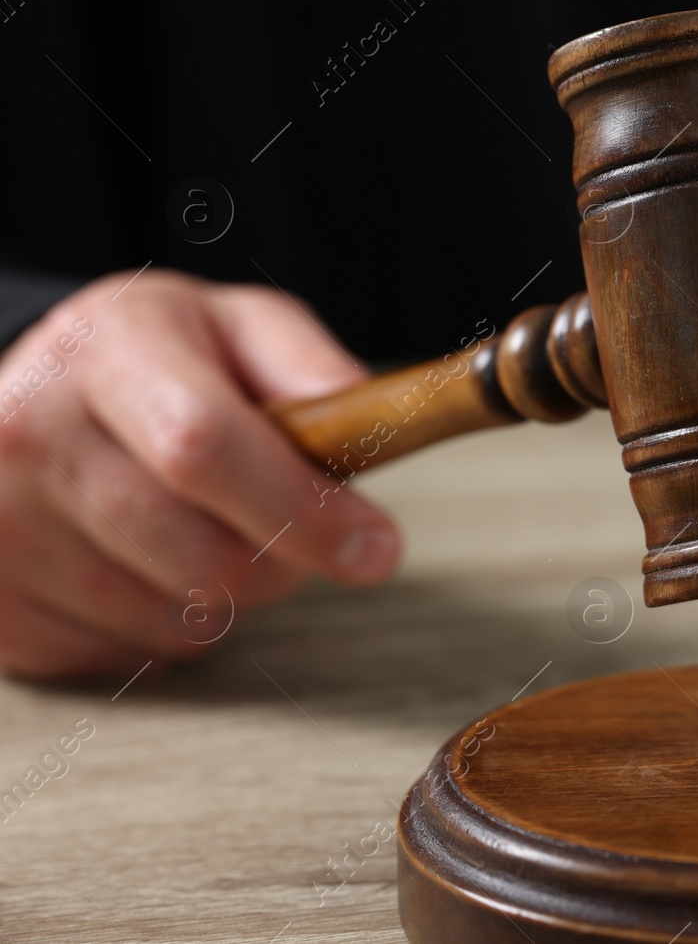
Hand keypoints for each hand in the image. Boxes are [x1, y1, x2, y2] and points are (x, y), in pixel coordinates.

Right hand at [0, 269, 401, 678]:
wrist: (29, 398)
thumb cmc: (156, 363)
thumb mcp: (236, 327)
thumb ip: (309, 366)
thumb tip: (370, 424)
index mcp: (104, 348)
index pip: (203, 446)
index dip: (304, 510)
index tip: (377, 549)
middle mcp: (27, 433)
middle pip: (203, 556)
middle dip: (284, 561)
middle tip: (290, 527)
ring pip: (175, 618)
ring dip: (227, 595)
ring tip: (205, 528)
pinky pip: (127, 655)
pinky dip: (165, 625)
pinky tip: (147, 564)